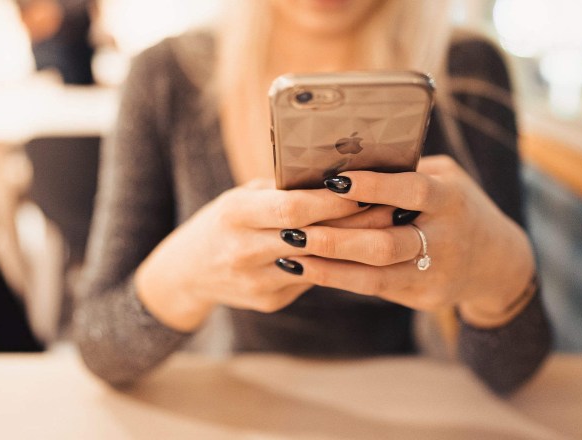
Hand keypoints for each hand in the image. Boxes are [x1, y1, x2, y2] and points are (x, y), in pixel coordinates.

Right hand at [134, 179, 366, 331]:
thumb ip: (282, 191)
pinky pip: (312, 279)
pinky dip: (337, 264)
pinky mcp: (269, 301)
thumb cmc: (226, 221)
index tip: (365, 188)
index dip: (332, 201)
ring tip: (385, 230)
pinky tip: (359, 252)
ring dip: (355, 247)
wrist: (189, 271)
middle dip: (355, 224)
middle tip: (391, 209)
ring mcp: (256, 281)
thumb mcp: (243, 197)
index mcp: (235, 214)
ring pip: (319, 264)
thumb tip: (338, 176)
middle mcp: (243, 251)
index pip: (292, 209)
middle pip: (312, 238)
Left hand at [278, 155, 535, 326]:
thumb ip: (407, 171)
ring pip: (375, 272)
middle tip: (292, 228)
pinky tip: (306, 269)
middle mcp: (446, 238)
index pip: (411, 190)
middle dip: (336, 237)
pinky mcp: (422, 296)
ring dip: (328, 263)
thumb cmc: (457, 207)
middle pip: (386, 242)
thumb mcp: (446, 180)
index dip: (373, 187)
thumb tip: (349, 153)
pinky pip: (373, 288)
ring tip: (289, 251)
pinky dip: (337, 278)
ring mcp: (435, 273)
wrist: (497, 262)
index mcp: (452, 199)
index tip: (332, 181)